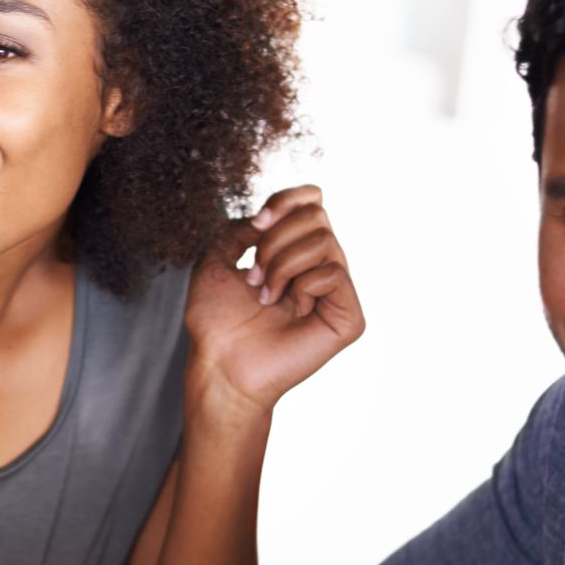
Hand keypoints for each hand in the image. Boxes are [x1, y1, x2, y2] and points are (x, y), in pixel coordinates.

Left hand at [184, 185, 363, 418]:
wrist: (221, 363)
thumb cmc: (216, 321)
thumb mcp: (216, 260)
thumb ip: (241, 227)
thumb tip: (270, 214)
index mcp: (295, 251)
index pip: (312, 201)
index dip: (286, 201)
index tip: (256, 223)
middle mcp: (320, 266)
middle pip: (316, 215)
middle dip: (275, 239)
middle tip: (253, 276)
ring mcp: (337, 292)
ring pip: (324, 241)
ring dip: (282, 264)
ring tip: (265, 295)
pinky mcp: (349, 317)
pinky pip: (333, 274)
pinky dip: (303, 287)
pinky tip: (292, 311)